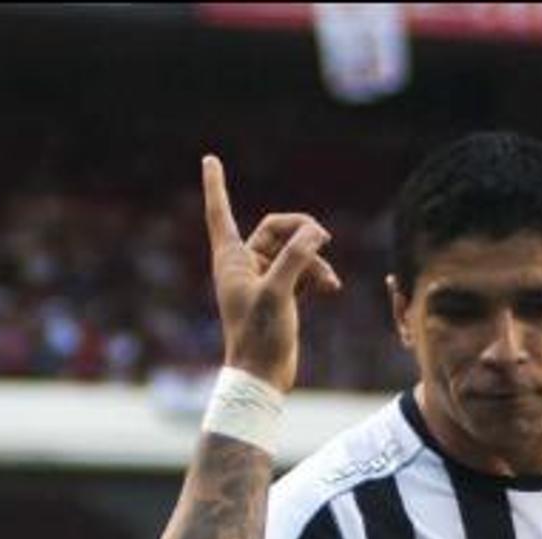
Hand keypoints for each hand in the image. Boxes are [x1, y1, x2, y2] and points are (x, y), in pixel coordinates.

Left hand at [203, 157, 339, 394]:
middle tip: (323, 239)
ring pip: (295, 252)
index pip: (220, 212)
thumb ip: (297, 258)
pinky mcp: (281, 296)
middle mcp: (245, 266)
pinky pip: (302, 272)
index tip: (209, 159)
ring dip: (315, 261)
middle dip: (302, 232)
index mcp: (231, 260)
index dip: (215, 185)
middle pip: (276, 229)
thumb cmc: (260, 337)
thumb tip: (315, 232)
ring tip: (330, 281)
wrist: (263, 377)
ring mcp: (264, 281)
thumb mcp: (278, 292)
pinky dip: (317, 276)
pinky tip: (332, 288)